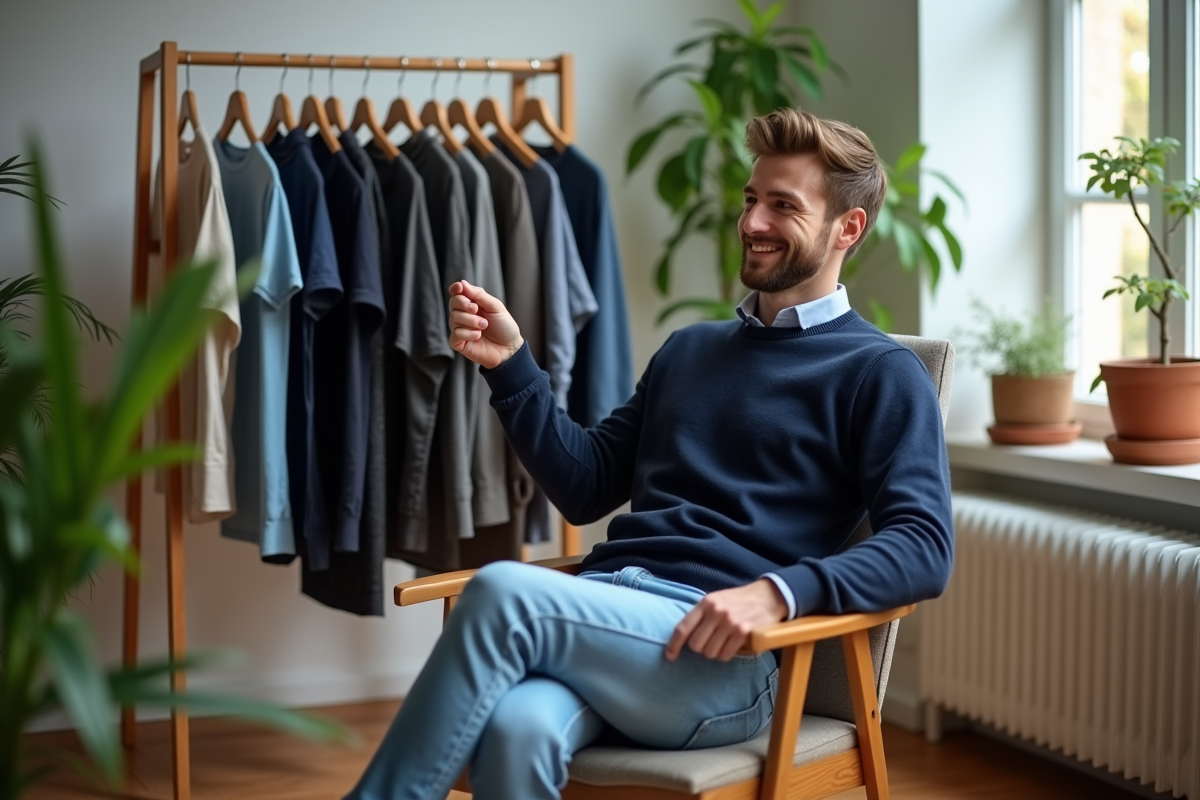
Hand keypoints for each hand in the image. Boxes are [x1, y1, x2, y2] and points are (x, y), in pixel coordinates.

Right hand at [448, 280, 523, 368]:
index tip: (459, 288)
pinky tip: (478, 336)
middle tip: (477, 310)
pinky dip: (468, 333)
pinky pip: (455, 334)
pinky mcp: (458, 343)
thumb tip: (462, 283)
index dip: (456, 289)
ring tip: (484, 326)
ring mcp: (459, 329)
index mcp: (471, 304)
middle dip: (465, 305)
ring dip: (471, 321)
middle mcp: (463, 315)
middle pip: (453, 303)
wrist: (509, 348)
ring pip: (454, 318)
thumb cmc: (504, 326)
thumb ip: (479, 295)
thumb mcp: (495, 307)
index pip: (457, 293)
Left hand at [665, 579, 788, 661]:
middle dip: (701, 648)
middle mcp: (715, 612)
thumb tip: (684, 638)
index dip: (673, 645)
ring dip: (715, 652)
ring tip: (723, 642)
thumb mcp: (717, 600)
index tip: (669, 656)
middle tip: (711, 642)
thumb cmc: (738, 601)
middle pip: (696, 645)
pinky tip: (733, 645)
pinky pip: (726, 655)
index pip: (683, 628)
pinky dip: (727, 654)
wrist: (768, 596)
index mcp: (705, 603)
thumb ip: (702, 615)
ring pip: (710, 652)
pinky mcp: (743, 631)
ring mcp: (729, 622)